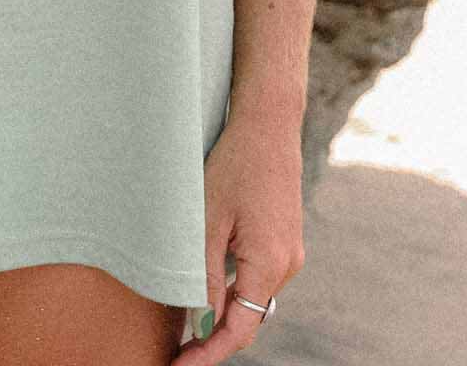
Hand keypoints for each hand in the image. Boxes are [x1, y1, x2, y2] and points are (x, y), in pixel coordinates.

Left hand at [174, 113, 304, 359]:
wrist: (269, 123)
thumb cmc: (235, 164)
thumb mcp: (208, 219)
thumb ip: (204, 275)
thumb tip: (200, 323)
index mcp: (269, 264)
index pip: (239, 331)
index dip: (208, 355)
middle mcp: (287, 265)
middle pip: (248, 320)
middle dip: (213, 340)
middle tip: (176, 353)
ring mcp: (290, 253)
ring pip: (253, 300)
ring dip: (224, 314)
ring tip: (186, 326)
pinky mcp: (285, 240)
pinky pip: (258, 278)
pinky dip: (235, 291)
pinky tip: (209, 290)